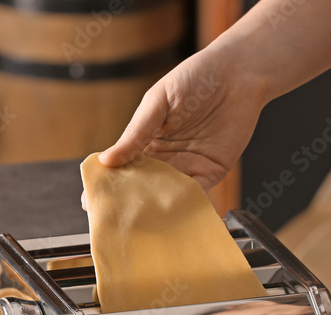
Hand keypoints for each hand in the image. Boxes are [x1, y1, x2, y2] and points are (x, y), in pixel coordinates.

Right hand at [81, 46, 268, 208]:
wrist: (239, 73)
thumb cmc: (197, 77)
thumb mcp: (158, 101)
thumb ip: (136, 132)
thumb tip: (107, 160)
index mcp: (146, 139)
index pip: (122, 167)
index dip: (107, 184)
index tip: (92, 201)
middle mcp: (165, 157)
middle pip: (142, 186)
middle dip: (128, 204)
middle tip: (114, 221)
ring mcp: (187, 166)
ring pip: (166, 194)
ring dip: (154, 209)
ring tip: (140, 224)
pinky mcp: (211, 171)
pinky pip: (196, 194)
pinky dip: (184, 205)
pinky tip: (171, 216)